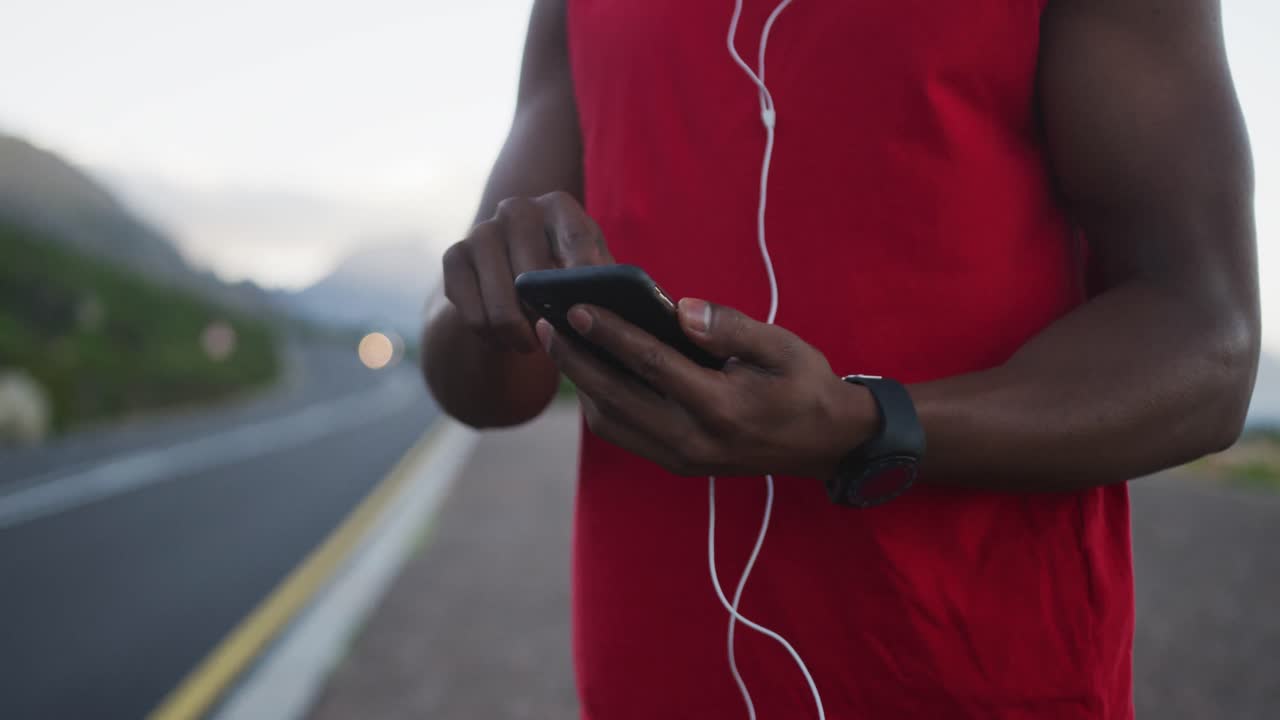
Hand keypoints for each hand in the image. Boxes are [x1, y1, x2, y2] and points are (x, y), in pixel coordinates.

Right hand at [442, 191, 613, 352]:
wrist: (513, 273)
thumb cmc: (567, 273)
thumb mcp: (593, 271)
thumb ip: (602, 283)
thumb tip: (603, 306)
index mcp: (559, 206)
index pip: (577, 240)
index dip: (583, 277)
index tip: (585, 308)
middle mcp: (518, 209)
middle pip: (534, 278)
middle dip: (547, 319)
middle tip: (557, 340)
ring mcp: (482, 231)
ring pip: (502, 305)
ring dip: (520, 336)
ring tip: (534, 344)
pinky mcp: (454, 257)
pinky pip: (474, 315)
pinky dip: (492, 337)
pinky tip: (506, 338)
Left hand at [535, 298, 877, 479]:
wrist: (827, 443)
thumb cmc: (804, 385)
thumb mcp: (782, 347)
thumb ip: (731, 327)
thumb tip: (681, 308)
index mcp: (720, 407)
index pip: (651, 364)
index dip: (610, 334)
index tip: (575, 308)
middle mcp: (693, 440)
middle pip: (615, 398)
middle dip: (575, 361)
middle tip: (545, 324)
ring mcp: (681, 457)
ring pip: (612, 422)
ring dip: (581, 385)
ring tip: (559, 344)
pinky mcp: (677, 462)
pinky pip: (624, 433)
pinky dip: (600, 403)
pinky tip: (589, 372)